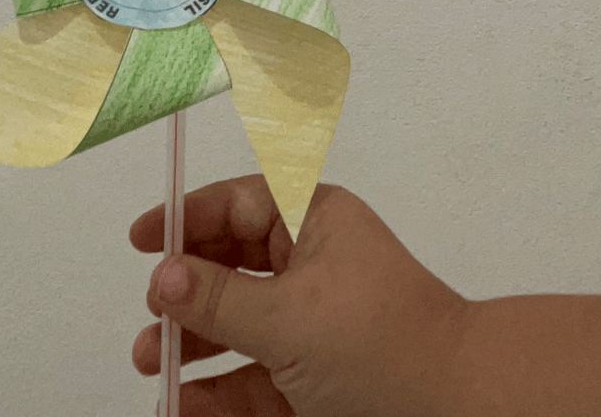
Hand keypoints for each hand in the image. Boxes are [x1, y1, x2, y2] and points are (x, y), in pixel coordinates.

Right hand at [130, 174, 471, 416]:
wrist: (459, 409)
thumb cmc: (381, 343)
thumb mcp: (288, 318)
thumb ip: (218, 299)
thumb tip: (162, 273)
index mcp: (313, 222)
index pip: (239, 205)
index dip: (188, 218)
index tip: (141, 240)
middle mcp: (312, 263)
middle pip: (231, 265)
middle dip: (185, 290)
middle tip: (149, 317)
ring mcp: (312, 323)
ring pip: (238, 324)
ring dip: (192, 344)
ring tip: (152, 363)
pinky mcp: (313, 378)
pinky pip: (254, 376)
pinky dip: (217, 390)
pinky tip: (184, 406)